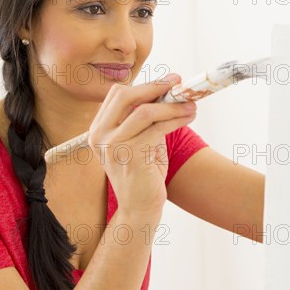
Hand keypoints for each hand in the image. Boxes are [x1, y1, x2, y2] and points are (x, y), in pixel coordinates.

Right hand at [87, 73, 196, 217]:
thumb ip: (143, 117)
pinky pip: (157, 128)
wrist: (140, 208)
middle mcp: (100, 136)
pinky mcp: (130, 155)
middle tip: (179, 83)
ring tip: (190, 105)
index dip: (144, 85)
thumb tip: (168, 90)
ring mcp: (113, 146)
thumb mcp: (138, 139)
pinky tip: (189, 117)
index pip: (117, 95)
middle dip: (156, 86)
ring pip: (145, 111)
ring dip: (172, 105)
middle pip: (126, 96)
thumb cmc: (142, 173)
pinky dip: (176, 119)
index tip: (168, 82)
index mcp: (98, 129)